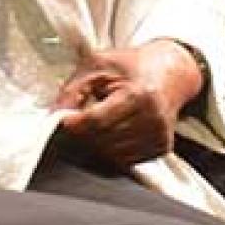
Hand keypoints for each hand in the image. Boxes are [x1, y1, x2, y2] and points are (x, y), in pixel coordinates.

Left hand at [52, 40, 204, 167]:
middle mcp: (153, 119)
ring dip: (97, 143)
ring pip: (112, 155)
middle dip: (84, 133)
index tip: (62, 121)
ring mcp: (159, 136)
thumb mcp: (98, 65)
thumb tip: (54, 115)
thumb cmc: (132, 66)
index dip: (75, 124)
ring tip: (100, 120)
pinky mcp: (161, 148)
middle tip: (78, 119)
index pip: (98, 121)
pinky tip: (113, 130)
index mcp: (139, 94)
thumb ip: (73, 89)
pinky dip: (112, 149)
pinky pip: (125, 160)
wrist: (170, 73)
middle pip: (103, 140)